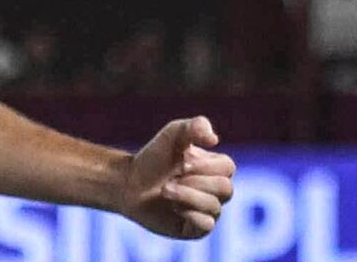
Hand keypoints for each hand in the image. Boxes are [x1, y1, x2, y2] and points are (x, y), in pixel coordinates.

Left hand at [118, 115, 234, 239]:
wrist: (129, 183)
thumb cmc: (153, 157)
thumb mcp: (174, 132)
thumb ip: (196, 126)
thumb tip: (214, 139)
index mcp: (215, 168)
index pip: (228, 168)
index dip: (206, 166)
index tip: (182, 162)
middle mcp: (215, 191)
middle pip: (225, 188)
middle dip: (196, 182)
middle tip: (172, 178)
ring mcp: (206, 211)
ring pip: (215, 207)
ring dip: (187, 196)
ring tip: (165, 190)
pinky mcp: (194, 230)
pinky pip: (207, 225)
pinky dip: (191, 214)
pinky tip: (174, 208)